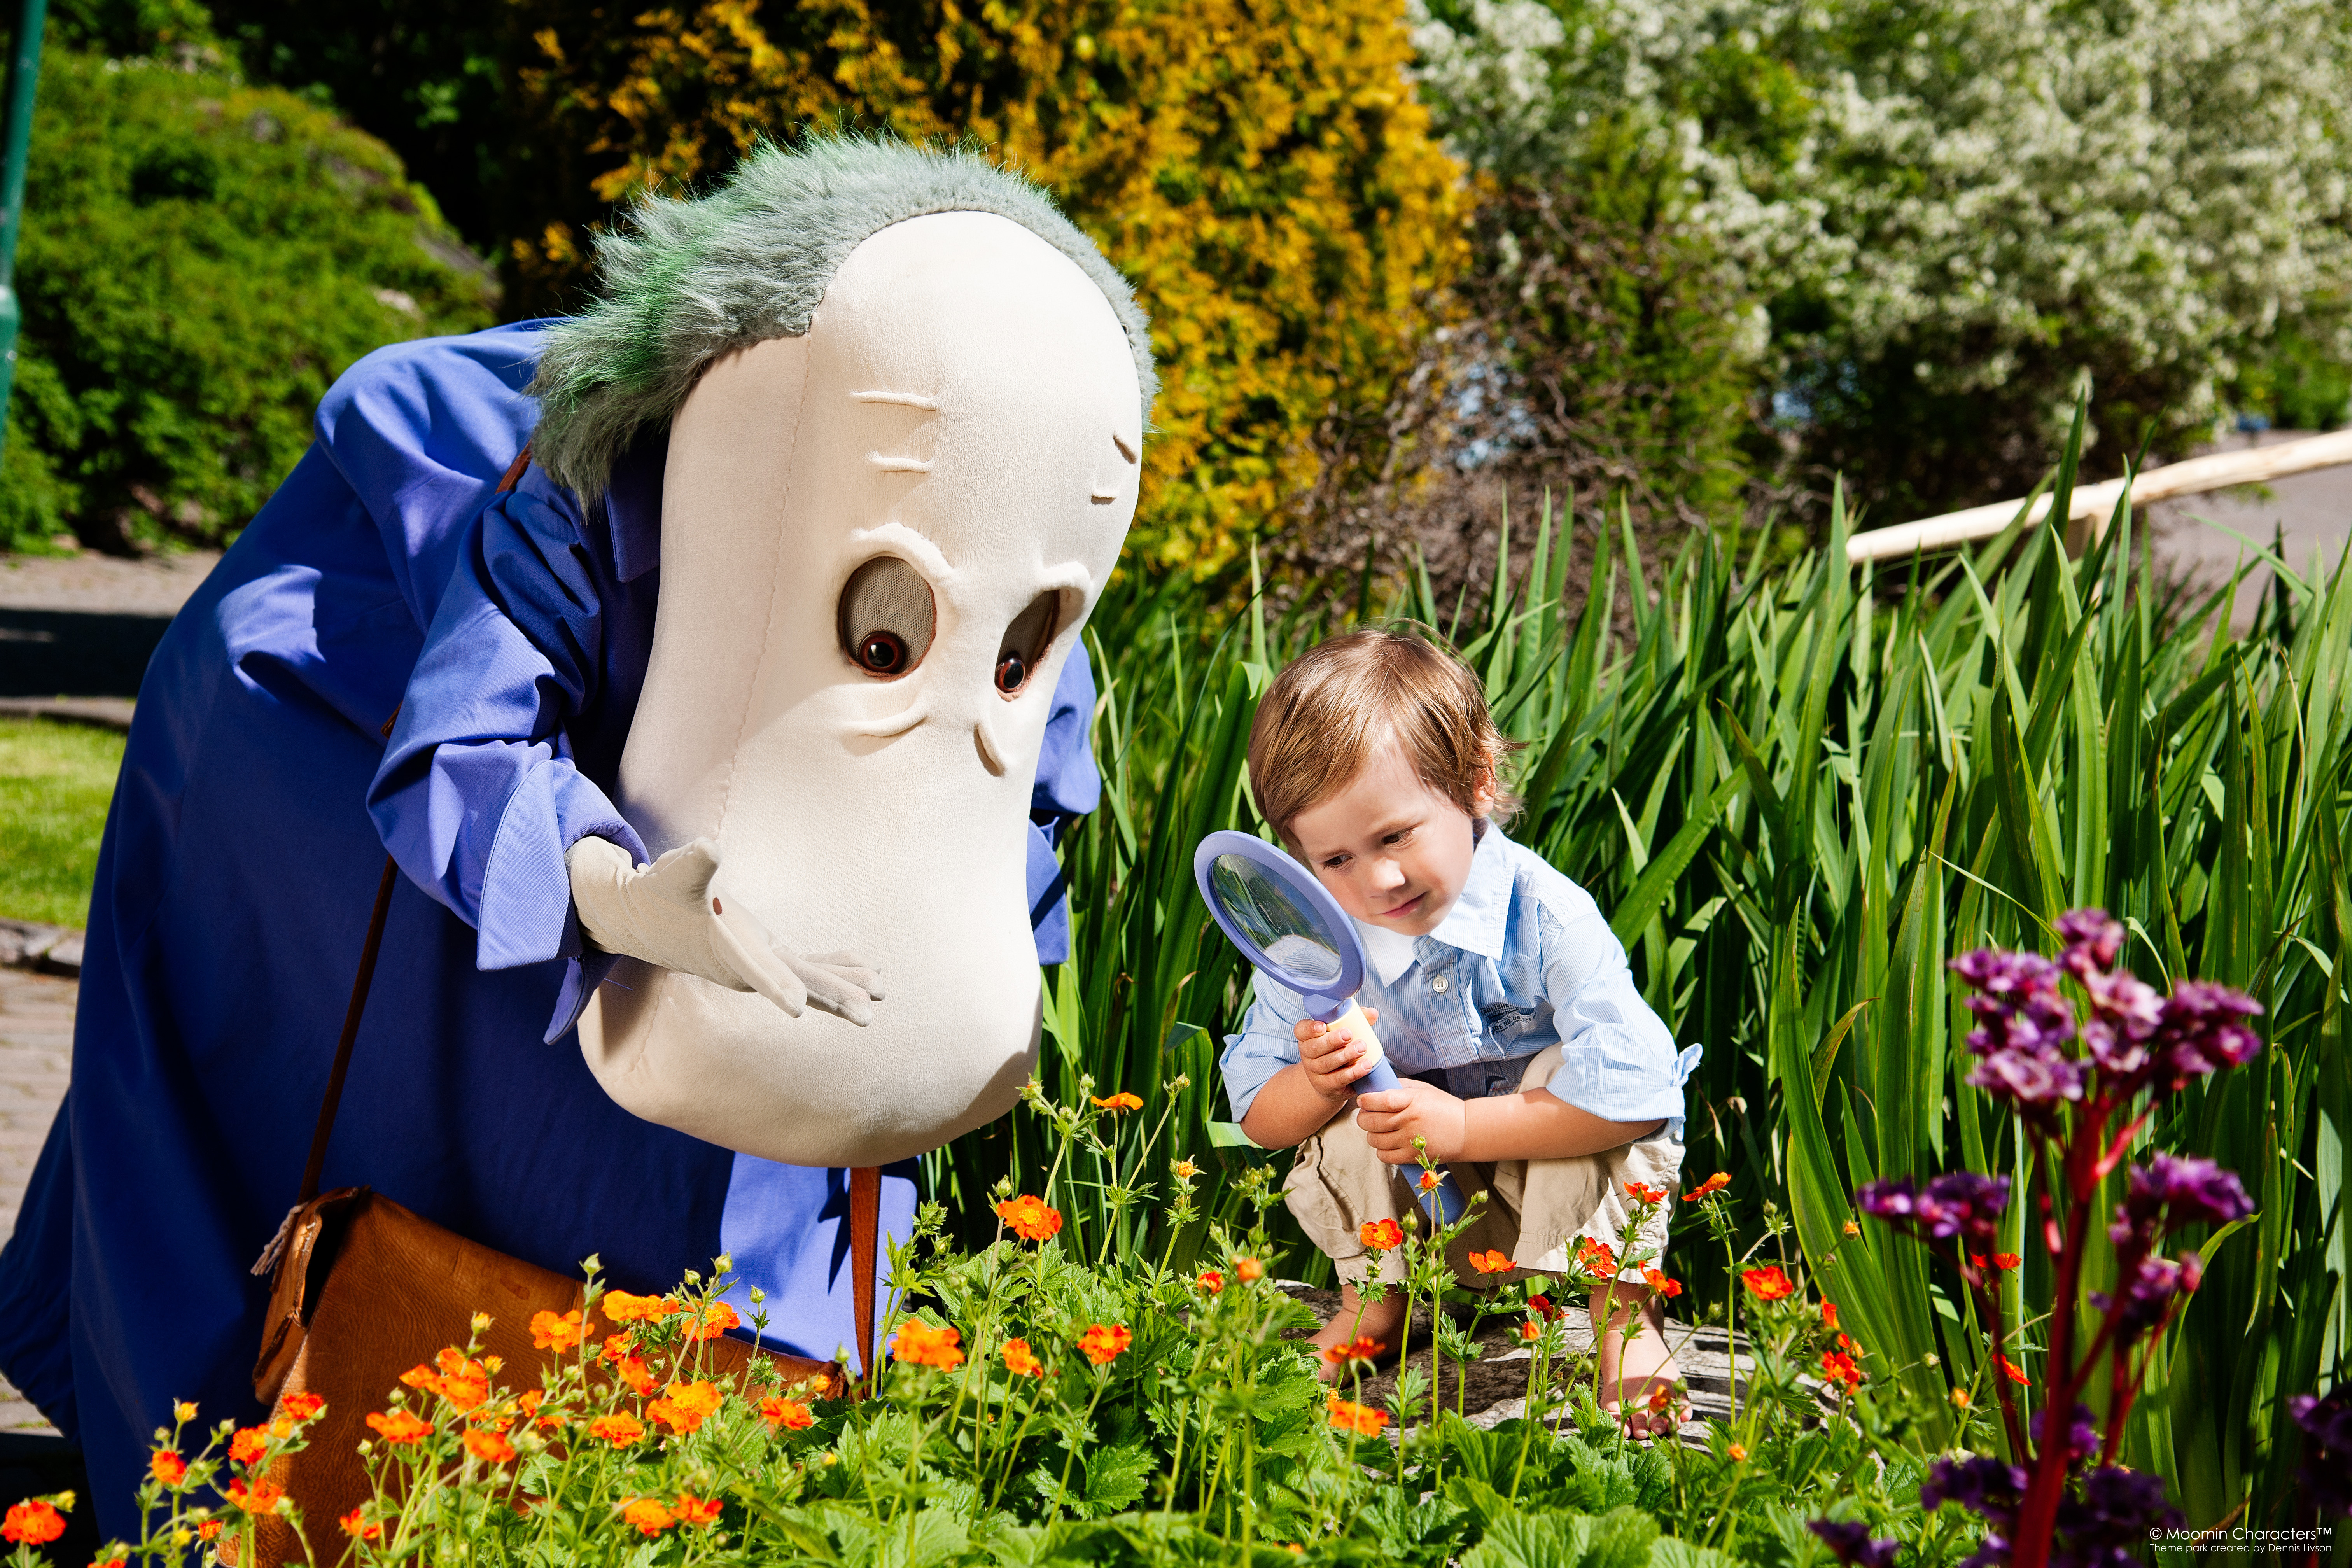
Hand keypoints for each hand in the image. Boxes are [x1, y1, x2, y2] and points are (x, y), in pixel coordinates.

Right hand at [567, 836, 882, 1023]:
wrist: (643, 918)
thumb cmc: (658, 894)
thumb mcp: (674, 875)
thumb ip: (693, 864)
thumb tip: (709, 847)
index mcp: (725, 950)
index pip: (755, 969)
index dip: (778, 985)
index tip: (799, 1006)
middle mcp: (746, 966)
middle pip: (795, 981)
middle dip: (831, 996)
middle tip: (867, 1014)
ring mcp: (758, 964)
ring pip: (806, 977)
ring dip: (842, 984)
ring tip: (880, 989)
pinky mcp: (764, 956)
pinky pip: (804, 965)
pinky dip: (832, 965)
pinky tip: (860, 963)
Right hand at [1295, 1007, 1381, 1102]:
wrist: (1330, 1081)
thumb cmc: (1337, 1049)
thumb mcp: (1342, 1033)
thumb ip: (1355, 1020)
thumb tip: (1372, 1013)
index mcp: (1307, 1037)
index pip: (1301, 1030)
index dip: (1310, 1028)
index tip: (1323, 1026)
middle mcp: (1307, 1054)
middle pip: (1315, 1047)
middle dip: (1332, 1040)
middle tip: (1349, 1034)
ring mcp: (1315, 1072)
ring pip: (1327, 1063)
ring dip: (1345, 1055)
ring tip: (1362, 1048)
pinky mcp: (1326, 1086)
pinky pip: (1338, 1079)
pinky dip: (1353, 1072)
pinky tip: (1366, 1066)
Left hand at [1355, 1079, 1467, 1164]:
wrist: (1467, 1131)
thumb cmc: (1445, 1108)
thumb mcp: (1424, 1089)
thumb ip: (1400, 1087)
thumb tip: (1378, 1088)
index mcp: (1412, 1101)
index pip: (1380, 1101)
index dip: (1366, 1101)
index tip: (1363, 1100)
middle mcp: (1409, 1121)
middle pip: (1372, 1122)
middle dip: (1362, 1118)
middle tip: (1365, 1115)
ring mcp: (1410, 1141)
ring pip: (1375, 1140)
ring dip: (1371, 1134)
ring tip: (1377, 1129)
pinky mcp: (1412, 1157)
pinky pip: (1384, 1156)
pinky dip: (1380, 1150)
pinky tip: (1386, 1143)